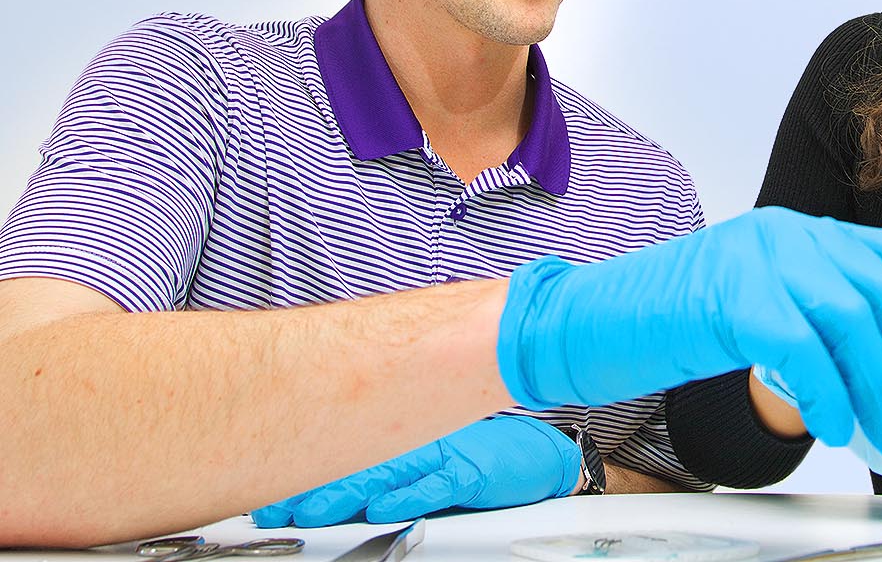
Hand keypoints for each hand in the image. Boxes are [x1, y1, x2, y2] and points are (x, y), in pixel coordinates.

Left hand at [250, 416, 579, 526]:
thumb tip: (338, 491)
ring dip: (346, 496)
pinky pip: (437, 486)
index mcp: (406, 441)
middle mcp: (420, 445)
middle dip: (312, 490)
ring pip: (387, 475)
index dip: (304, 475)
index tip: (268, 497)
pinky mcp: (473, 472)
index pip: (346, 456)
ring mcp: (446, 456)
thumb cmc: (485, 460)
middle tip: (275, 510)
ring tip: (312, 513)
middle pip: (357, 466)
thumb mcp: (432, 460)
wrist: (541, 455)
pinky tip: (383, 511)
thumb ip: (390, 473)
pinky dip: (409, 498)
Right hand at [497, 207, 881, 457]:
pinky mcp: (729, 295)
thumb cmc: (674, 326)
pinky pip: (801, 347)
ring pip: (851, 320)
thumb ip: (820, 328)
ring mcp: (756, 258)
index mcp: (797, 232)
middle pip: (879, 294)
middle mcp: (784, 234)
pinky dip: (829, 393)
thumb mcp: (761, 314)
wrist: (590, 323)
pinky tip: (837, 427)